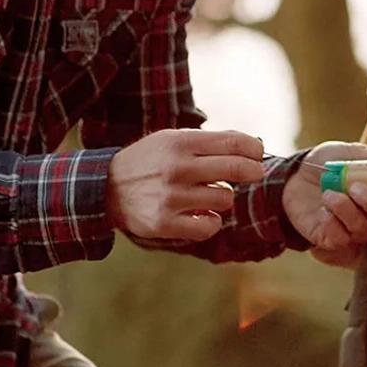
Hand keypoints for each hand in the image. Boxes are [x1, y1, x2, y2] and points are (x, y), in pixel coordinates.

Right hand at [106, 128, 264, 241]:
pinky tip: (203, 214)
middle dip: (253, 171)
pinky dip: (212, 221)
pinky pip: (209, 226)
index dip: (254, 148)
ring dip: (224, 197)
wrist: (107, 188)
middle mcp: (177, 169)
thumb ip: (209, 141)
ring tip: (208, 193)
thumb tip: (253, 144)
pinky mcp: (165, 224)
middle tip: (254, 173)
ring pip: (225, 199)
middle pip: (237, 168)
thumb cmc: (150, 161)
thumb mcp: (172, 140)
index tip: (258, 154)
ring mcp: (171, 198)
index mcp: (180, 143)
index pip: (233, 142)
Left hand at [281, 141, 366, 255]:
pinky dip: (332, 221)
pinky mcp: (332, 239)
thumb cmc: (327, 163)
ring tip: (329, 192)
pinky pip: (340, 238)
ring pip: (364, 228)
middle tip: (357, 187)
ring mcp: (354, 229)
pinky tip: (322, 209)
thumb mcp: (354, 154)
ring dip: (347, 209)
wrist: (293, 175)